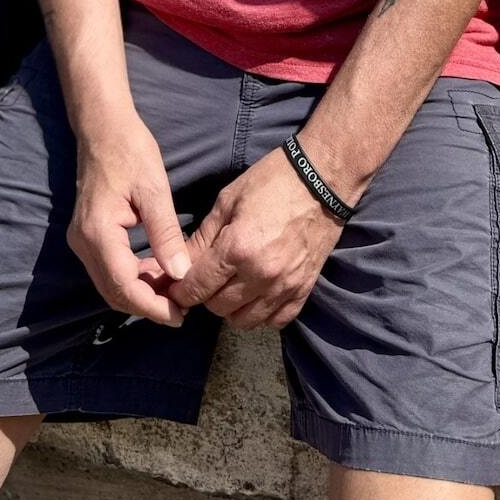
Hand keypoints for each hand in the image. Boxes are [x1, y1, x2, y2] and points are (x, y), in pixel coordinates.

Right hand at [67, 116, 190, 327]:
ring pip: (110, 283)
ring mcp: (82, 240)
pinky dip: (132, 276)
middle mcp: (83, 242)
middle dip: (147, 305)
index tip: (180, 315)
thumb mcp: (155, 190)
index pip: (124, 286)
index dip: (152, 306)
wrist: (103, 128)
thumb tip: (181, 274)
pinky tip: (157, 270)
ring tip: (174, 291)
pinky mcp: (88, 236)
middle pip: (113, 292)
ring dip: (140, 292)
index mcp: (98, 232)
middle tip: (182, 309)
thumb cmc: (130, 151)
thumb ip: (166, 233)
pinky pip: (109, 268)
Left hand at [168, 144, 340, 328]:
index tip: (176, 287)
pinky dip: (261, 315)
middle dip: (205, 296)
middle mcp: (260, 274)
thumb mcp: (228, 200)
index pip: (197, 287)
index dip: (181, 290)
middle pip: (218, 307)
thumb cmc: (272, 181)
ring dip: (231, 308)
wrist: (323, 179)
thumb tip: (180, 264)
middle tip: (206, 280)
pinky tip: (256, 296)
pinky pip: (275, 321)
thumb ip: (203, 237)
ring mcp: (285, 286)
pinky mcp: (304, 290)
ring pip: (245, 321)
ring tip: (230, 288)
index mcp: (238, 248)